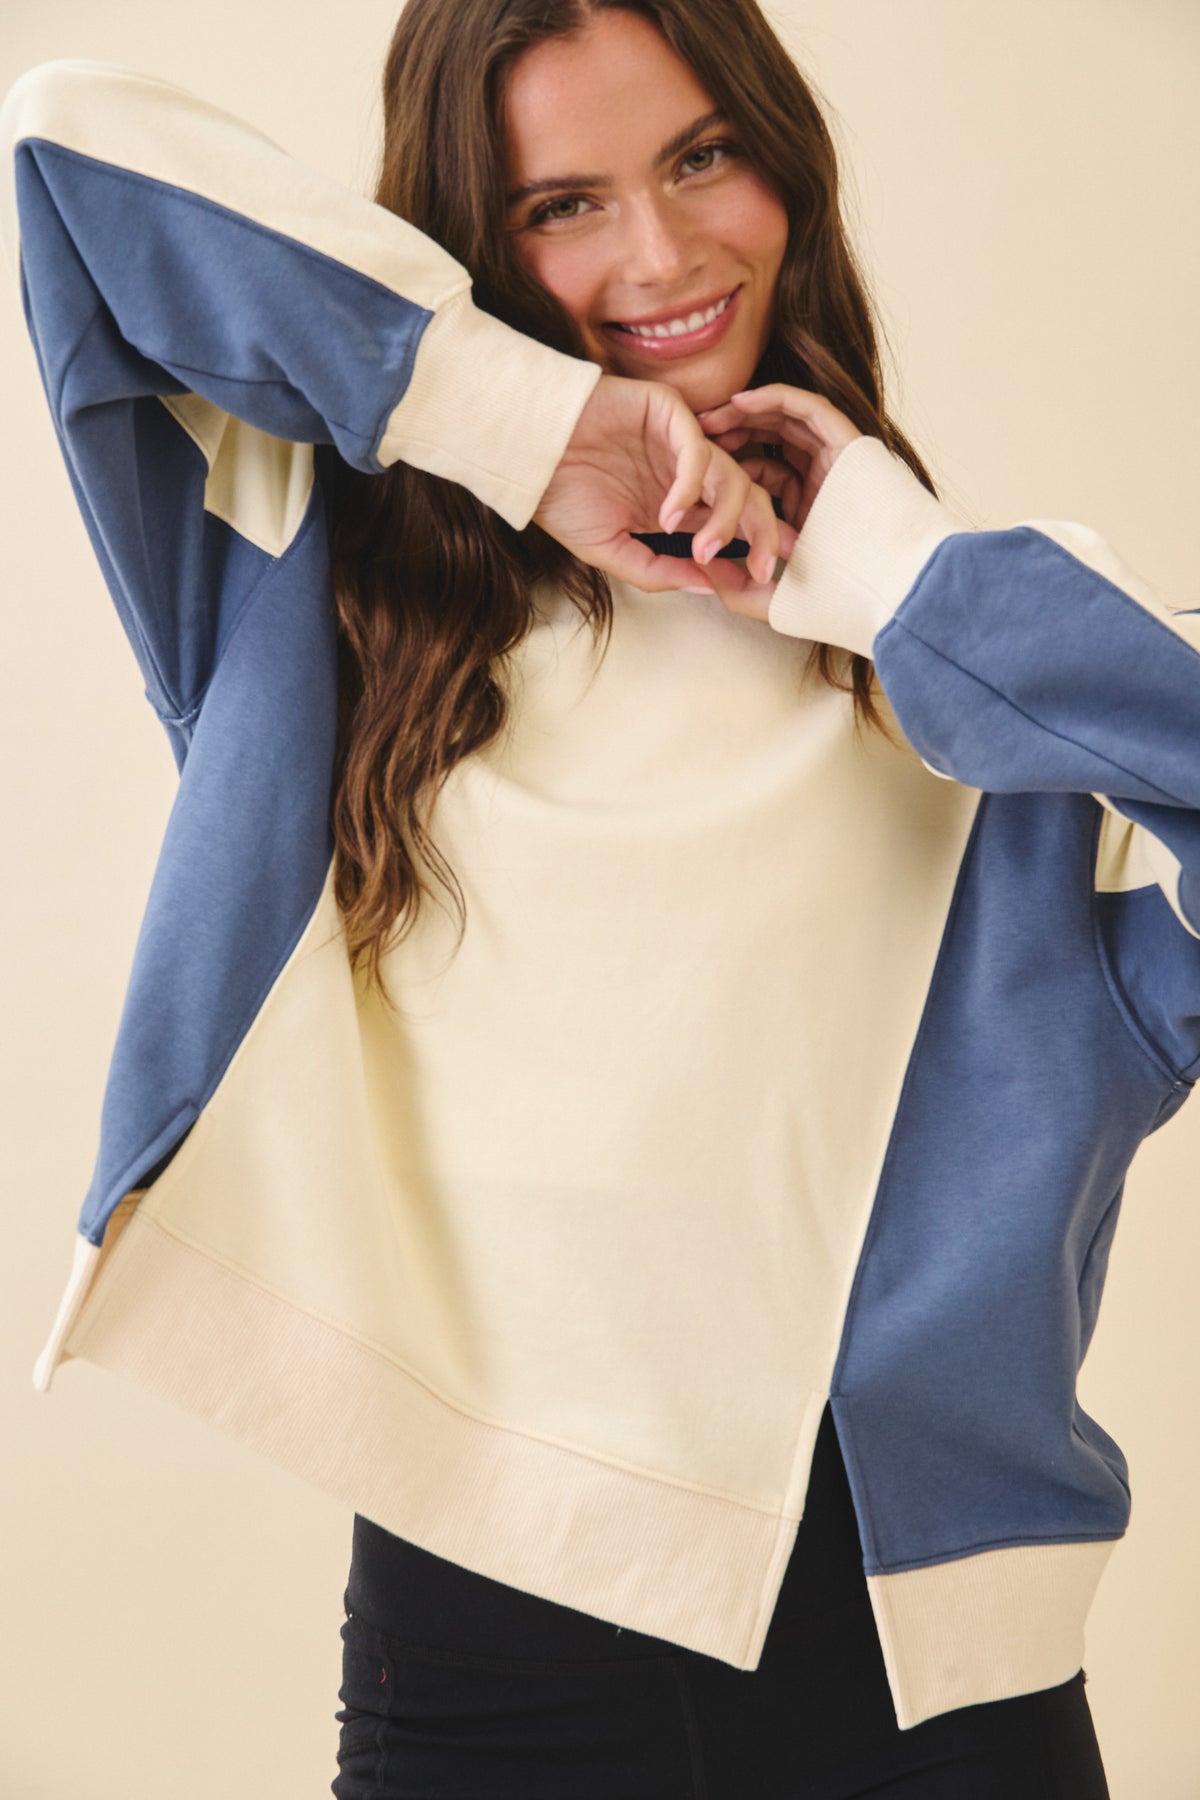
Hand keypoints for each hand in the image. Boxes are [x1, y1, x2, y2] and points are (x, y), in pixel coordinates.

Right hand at [532, 372, 797, 591]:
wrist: (525, 453)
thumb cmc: (560, 498)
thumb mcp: (610, 551)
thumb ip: (658, 571)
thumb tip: (709, 588)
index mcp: (679, 501)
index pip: (733, 521)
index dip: (756, 549)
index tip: (765, 581)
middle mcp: (686, 470)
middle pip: (748, 496)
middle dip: (764, 534)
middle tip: (767, 568)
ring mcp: (680, 440)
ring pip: (731, 475)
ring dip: (725, 518)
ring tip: (702, 549)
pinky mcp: (668, 412)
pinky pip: (698, 450)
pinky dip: (690, 486)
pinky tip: (669, 514)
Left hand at [690, 385, 864, 621]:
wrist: (893, 594)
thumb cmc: (841, 604)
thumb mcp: (774, 600)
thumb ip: (737, 589)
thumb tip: (702, 570)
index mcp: (807, 512)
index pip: (761, 476)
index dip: (724, 468)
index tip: (685, 470)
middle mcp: (822, 481)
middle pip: (770, 443)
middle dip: (729, 434)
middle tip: (690, 433)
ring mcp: (838, 461)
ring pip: (785, 420)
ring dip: (744, 413)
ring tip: (705, 417)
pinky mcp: (850, 444)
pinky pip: (809, 408)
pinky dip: (775, 399)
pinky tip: (738, 402)